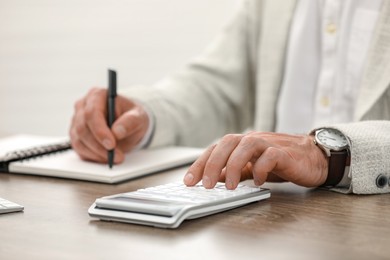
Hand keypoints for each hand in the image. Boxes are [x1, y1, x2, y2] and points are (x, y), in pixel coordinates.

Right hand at [69, 87, 149, 163]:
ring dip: (97, 153)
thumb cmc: (132, 117)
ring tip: (115, 158)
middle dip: (100, 146)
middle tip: (117, 156)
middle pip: (83, 129)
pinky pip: (79, 149)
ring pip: (79, 141)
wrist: (129, 124)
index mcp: (97, 96)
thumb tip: (117, 131)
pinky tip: (106, 158)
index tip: (111, 144)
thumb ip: (130, 121)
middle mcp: (83, 107)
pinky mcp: (77, 136)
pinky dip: (93, 157)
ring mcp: (77, 121)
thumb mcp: (138, 117)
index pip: (91, 113)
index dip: (100, 131)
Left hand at [183, 132, 327, 188]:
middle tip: (206, 185)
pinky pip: (270, 156)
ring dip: (234, 165)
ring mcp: (269, 144)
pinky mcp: (285, 153)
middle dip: (213, 163)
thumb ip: (233, 171)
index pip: (216, 148)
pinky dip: (261, 168)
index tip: (189, 181)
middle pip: (228, 142)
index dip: (200, 164)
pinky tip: (257, 181)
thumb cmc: (280, 162)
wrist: (312, 158)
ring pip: (247, 145)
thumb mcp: (251, 167)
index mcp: (242, 144)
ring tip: (230, 186)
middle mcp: (253, 140)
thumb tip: (212, 179)